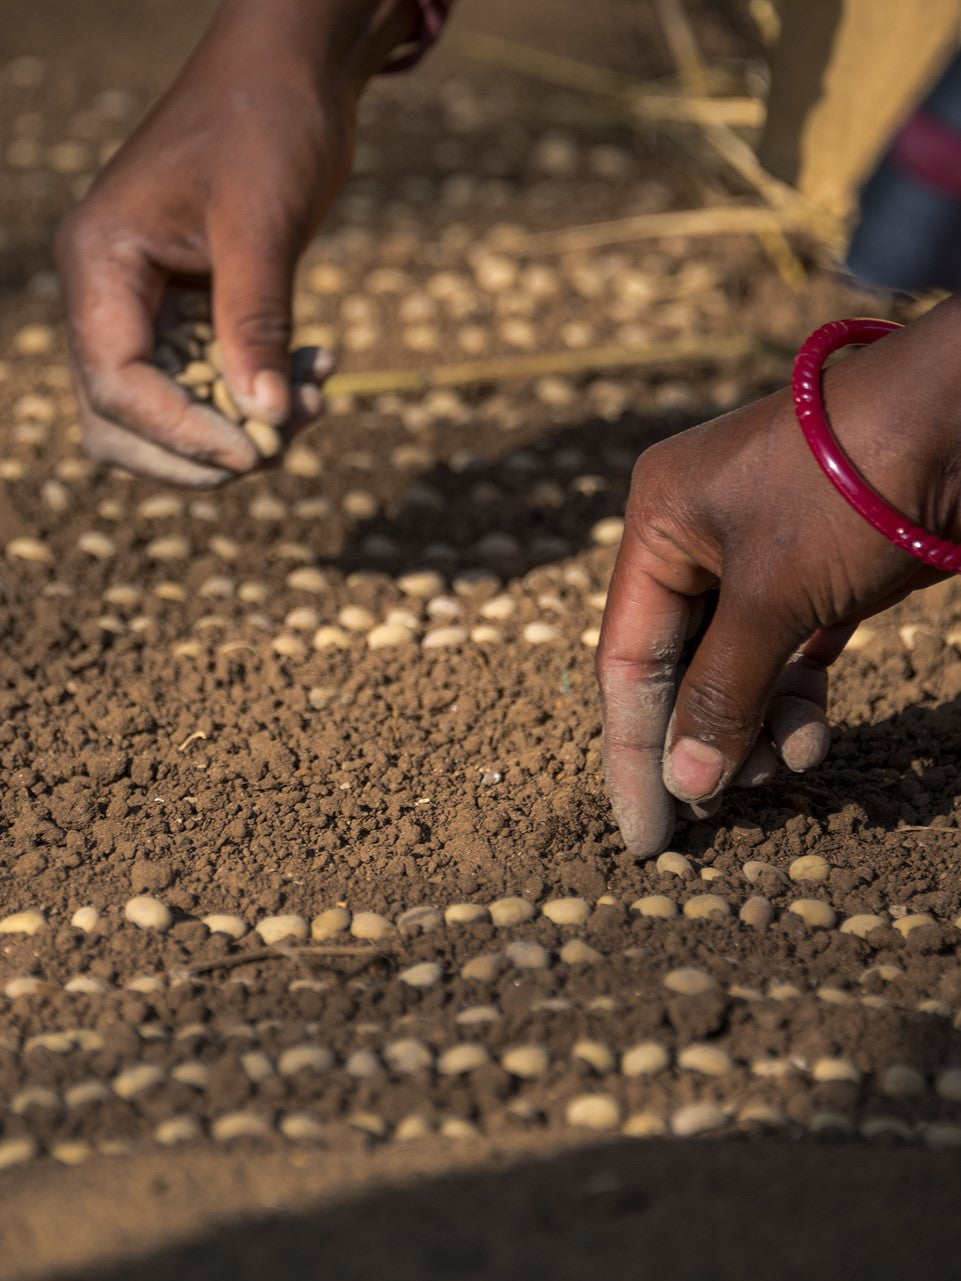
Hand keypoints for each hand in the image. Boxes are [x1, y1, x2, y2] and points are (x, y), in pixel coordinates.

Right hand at [55, 0, 414, 485]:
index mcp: (101, 264)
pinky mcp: (193, 312)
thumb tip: (266, 421)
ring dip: (242, 423)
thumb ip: (257, 324)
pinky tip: (320, 367)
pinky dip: (264, 391)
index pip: (116, 387)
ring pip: (172, 412)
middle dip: (200, 447)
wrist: (292, 74)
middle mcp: (110, 294)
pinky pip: (215, 382)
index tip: (256, 452)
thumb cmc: (265, 123)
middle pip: (123, 421)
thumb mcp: (260, 224)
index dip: (181, 434)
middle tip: (280, 445)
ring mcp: (149, 307)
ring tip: (315, 396)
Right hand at [597, 297, 960, 855]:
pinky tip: (811, 737)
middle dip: (703, 738)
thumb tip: (688, 788)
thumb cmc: (850, 489)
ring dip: (757, 723)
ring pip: (736, 662)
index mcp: (660, 525)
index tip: (644, 834)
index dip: (632, 752)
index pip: (626, 660)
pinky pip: (784, 647)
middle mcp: (698, 536)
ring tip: (788, 764)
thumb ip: (721, 695)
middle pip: (678, 665)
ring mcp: (760, 547)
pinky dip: (794, 695)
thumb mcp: (772, 598)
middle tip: (722, 811)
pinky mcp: (817, 565)